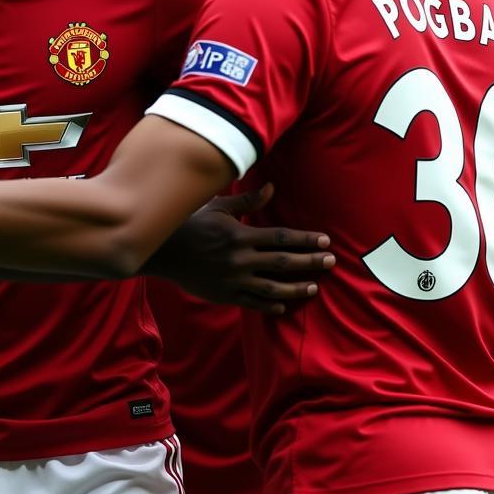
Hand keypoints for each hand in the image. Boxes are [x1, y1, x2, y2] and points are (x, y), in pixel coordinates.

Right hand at [149, 184, 335, 313]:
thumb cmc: (191, 224)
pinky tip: (283, 305)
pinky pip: (252, 303)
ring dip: (297, 288)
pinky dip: (270, 305)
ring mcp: (233, 280)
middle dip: (311, 262)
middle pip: (284, 262)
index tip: (325, 241)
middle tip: (331, 262)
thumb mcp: (218, 207)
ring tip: (314, 287)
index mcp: (241, 235)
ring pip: (273, 288)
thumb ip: (247, 202)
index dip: (306, 240)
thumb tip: (272, 188)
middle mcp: (240, 259)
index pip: (282, 238)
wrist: (163, 251)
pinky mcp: (224, 295)